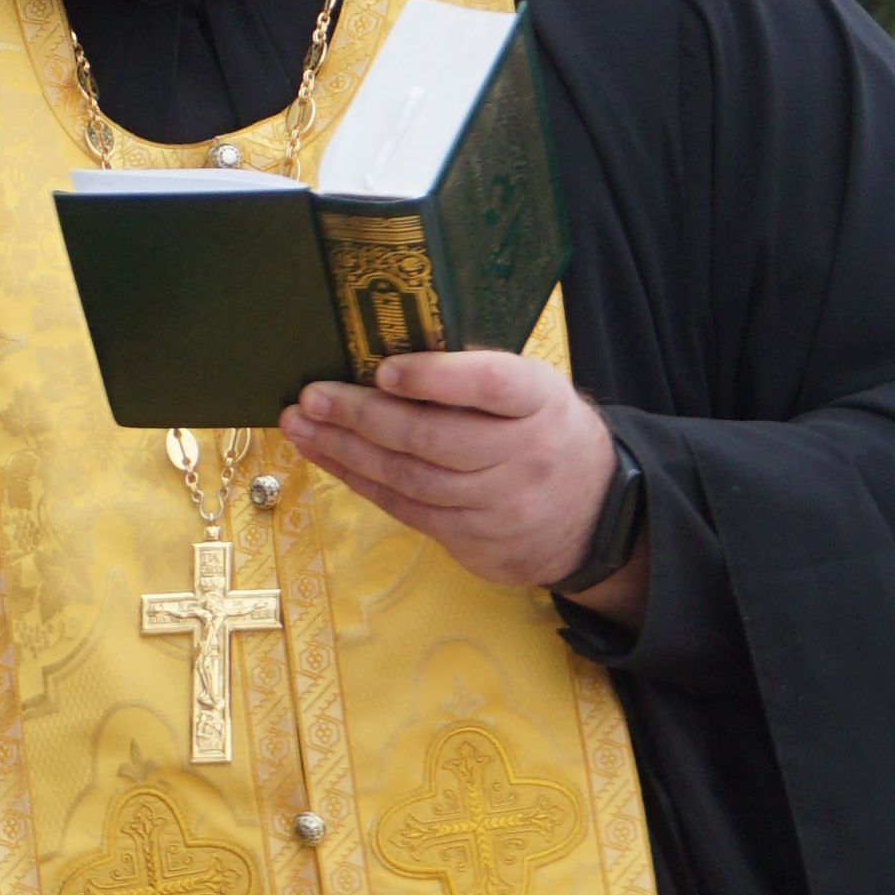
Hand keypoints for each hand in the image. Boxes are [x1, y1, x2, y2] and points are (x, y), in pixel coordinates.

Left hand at [279, 351, 645, 619]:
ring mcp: (499, 505)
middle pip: (433, 437)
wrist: (593, 515)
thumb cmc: (541, 431)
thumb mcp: (531, 392)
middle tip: (312, 396)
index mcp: (540, 400)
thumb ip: (475, 375)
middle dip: (362, 416)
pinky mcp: (475, 540)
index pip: (490, 385)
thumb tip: (384, 355)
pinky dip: (360, 481)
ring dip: (345, 452)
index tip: (383, 368)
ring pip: (410, 479)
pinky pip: (406, 510)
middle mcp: (524, 455)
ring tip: (301, 426)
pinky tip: (328, 459)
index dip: (436, 377)